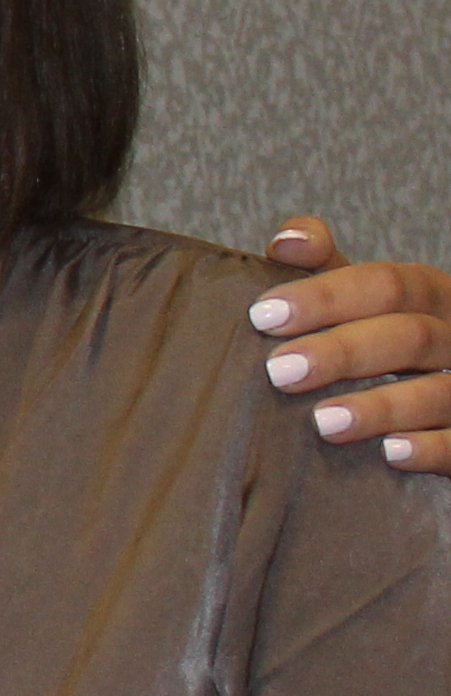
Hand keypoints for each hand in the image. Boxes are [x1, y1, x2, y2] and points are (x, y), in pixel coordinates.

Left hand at [258, 224, 450, 470]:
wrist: (435, 401)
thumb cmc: (380, 338)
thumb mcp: (358, 299)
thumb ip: (324, 269)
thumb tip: (287, 242)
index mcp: (431, 295)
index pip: (387, 285)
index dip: (327, 296)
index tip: (264, 315)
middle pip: (411, 335)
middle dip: (343, 351)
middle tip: (279, 371)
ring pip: (440, 392)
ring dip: (381, 406)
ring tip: (323, 422)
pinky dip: (431, 448)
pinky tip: (391, 454)